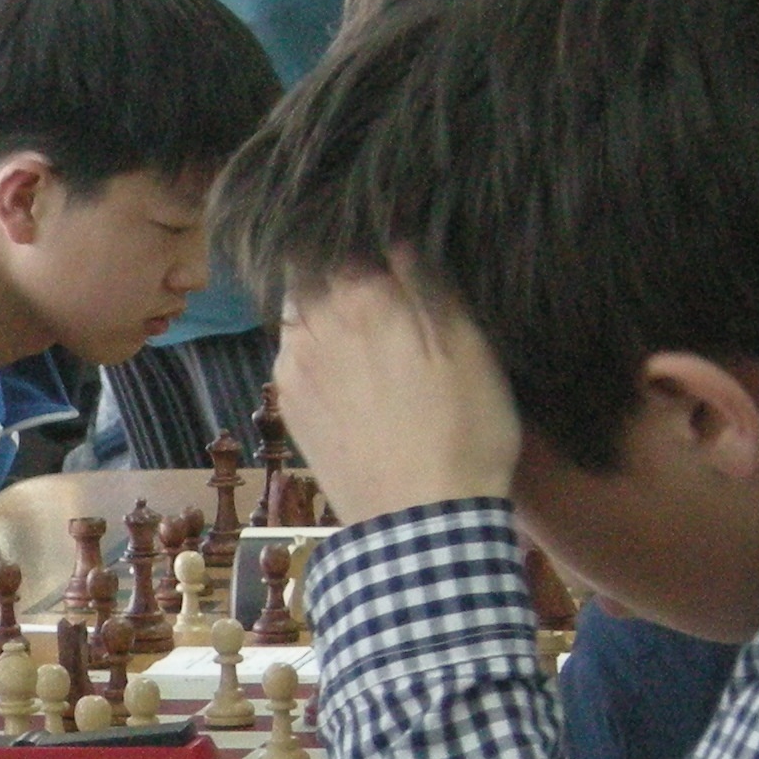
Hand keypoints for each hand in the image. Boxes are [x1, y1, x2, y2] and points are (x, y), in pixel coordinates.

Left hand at [271, 266, 520, 523]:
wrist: (422, 522)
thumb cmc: (464, 431)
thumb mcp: (470, 348)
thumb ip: (429, 284)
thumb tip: (398, 236)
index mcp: (363, 295)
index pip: (344, 241)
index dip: (364, 244)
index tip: (384, 253)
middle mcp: (315, 322)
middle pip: (311, 272)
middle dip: (336, 272)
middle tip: (375, 290)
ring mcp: (294, 367)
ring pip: (298, 314)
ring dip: (322, 312)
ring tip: (362, 334)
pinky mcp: (289, 407)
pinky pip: (293, 358)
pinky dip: (313, 352)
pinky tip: (346, 374)